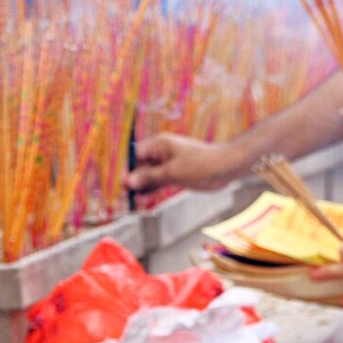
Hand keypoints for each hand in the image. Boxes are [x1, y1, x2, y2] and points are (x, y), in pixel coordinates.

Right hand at [125, 133, 242, 193]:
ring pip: (149, 175)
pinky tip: (141, 198)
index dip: (126, 168)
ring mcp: (168, 164)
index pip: (136, 154)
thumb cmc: (199, 164)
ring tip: (128, 198)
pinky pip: (159, 181)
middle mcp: (161, 153)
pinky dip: (151, 189)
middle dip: (132, 178)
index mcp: (159, 144)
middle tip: (121, 193)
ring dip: (141, 186)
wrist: (224, 168)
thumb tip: (130, 182)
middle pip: (141, 166)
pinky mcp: (175, 174)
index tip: (118, 181)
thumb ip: (150, 177)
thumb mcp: (172, 172)